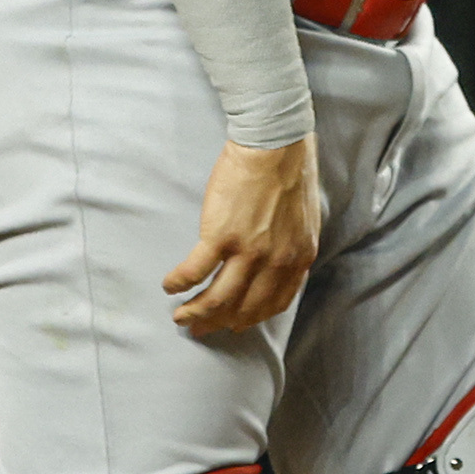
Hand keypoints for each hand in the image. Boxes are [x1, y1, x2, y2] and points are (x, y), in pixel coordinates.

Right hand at [164, 138, 322, 338]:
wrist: (275, 144)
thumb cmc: (290, 172)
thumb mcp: (304, 220)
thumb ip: (293, 247)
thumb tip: (276, 265)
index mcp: (298, 257)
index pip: (274, 303)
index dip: (250, 318)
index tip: (234, 325)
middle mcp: (276, 261)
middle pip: (243, 308)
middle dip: (219, 323)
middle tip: (200, 328)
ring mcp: (248, 251)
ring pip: (218, 299)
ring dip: (196, 312)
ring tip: (181, 317)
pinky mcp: (220, 235)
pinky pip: (195, 271)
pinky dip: (179, 283)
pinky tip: (169, 286)